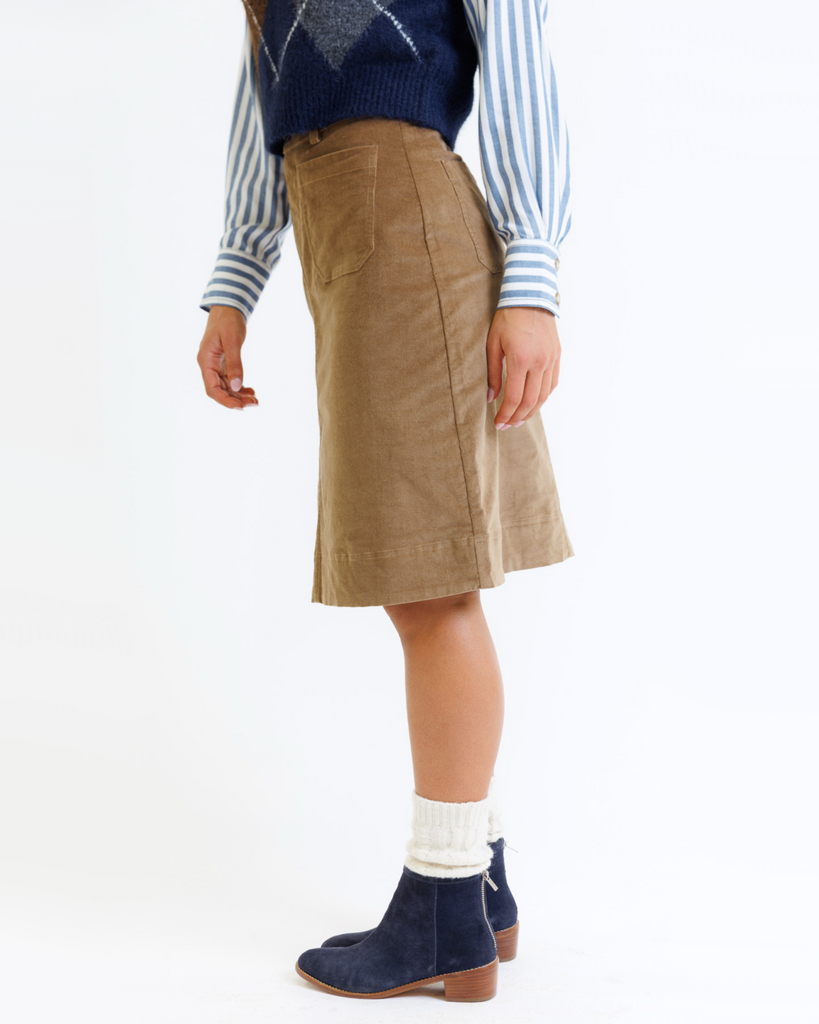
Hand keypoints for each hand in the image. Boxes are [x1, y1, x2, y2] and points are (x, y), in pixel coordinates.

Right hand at [196, 305, 258, 408]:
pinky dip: (240, 387)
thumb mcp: (233, 341)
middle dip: (235, 400)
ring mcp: (215, 366)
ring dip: (239, 395)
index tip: (240, 407)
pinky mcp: (223, 364)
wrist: (227, 309)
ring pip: (226, 387)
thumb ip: (234, 364)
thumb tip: (237, 386)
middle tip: (254, 404)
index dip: (225, 401)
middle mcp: (208, 366)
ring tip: (255, 400)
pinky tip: (251, 391)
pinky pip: (230, 380)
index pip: (211, 389)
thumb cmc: (228, 321)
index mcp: (205, 361)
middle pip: (219, 391)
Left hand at [486, 306, 559, 428]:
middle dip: (517, 418)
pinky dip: (542, 397)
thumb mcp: (493, 344)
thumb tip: (490, 398)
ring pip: (543, 396)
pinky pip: (552, 384)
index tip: (497, 423)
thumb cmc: (507, 319)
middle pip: (530, 402)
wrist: (530, 297)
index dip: (505, 415)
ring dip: (531, 412)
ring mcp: (551, 360)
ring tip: (519, 420)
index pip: (514, 398)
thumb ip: (492, 374)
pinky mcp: (557, 357)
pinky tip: (533, 404)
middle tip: (506, 426)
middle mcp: (539, 362)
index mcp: (520, 360)